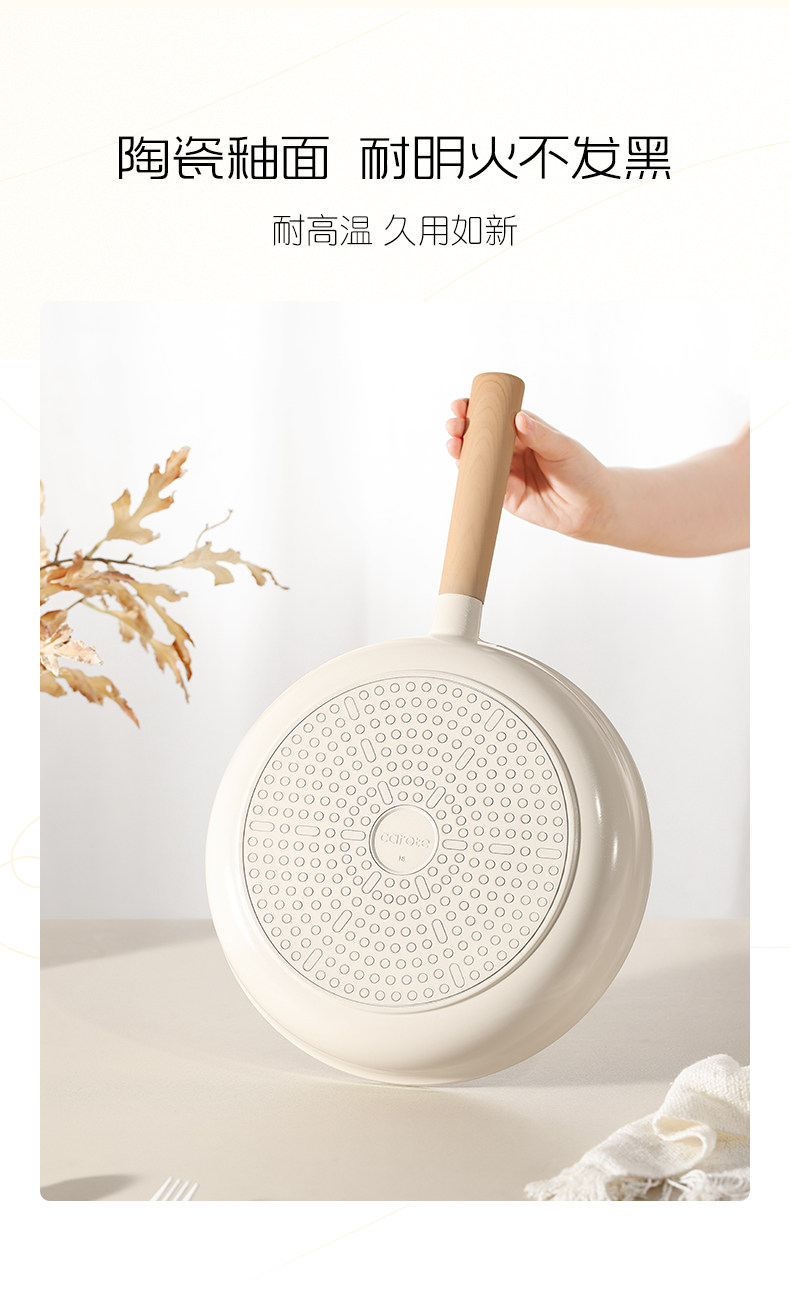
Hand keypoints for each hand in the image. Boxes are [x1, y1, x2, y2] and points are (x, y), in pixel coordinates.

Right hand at [445, 400, 612, 542]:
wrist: (591, 507)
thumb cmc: (581, 470)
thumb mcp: (562, 447)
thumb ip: (539, 435)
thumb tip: (518, 418)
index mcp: (524, 430)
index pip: (495, 416)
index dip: (475, 409)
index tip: (461, 405)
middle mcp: (511, 450)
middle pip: (480, 436)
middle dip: (462, 429)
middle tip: (454, 424)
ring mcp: (506, 472)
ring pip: (476, 460)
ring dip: (460, 451)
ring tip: (453, 443)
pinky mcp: (504, 496)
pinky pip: (482, 485)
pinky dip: (469, 477)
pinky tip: (460, 467)